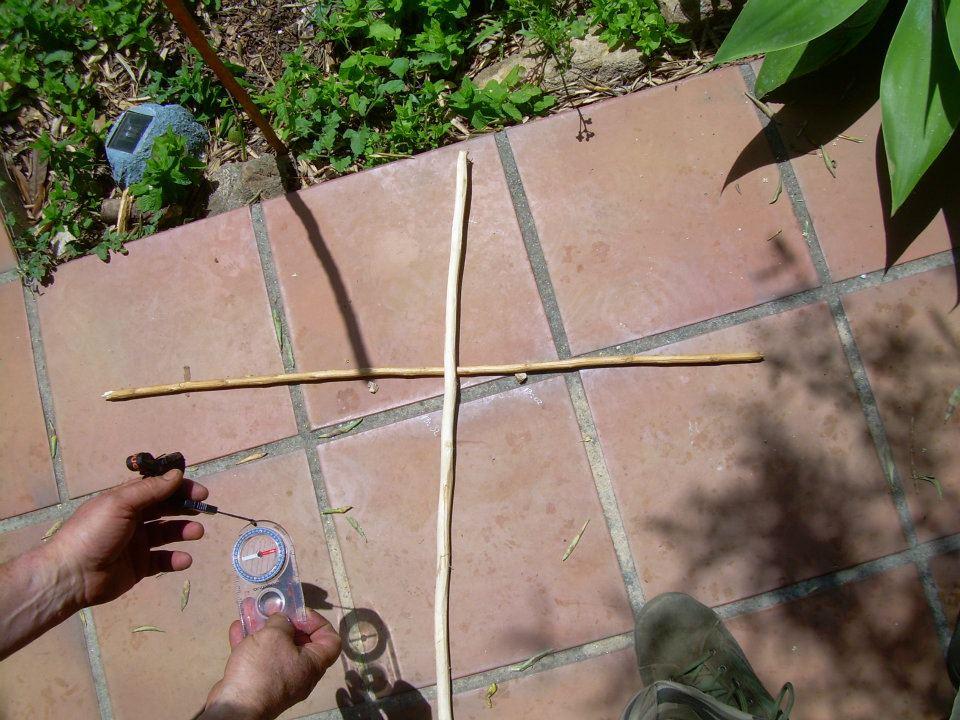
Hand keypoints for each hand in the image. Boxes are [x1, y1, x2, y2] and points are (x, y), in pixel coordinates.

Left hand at [48, 468, 208, 607]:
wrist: (71, 575)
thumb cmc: (94, 532)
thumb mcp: (120, 504)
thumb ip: (150, 489)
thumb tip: (177, 474)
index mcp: (125, 501)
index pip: (157, 489)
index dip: (179, 488)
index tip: (200, 492)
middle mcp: (133, 519)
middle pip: (166, 509)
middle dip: (186, 507)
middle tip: (204, 510)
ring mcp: (137, 544)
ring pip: (167, 533)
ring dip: (184, 531)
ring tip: (197, 533)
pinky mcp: (139, 567)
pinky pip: (163, 560)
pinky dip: (176, 559)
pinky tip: (184, 560)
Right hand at [201, 611, 341, 719]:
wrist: (236, 707)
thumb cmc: (262, 669)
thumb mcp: (275, 635)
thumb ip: (282, 621)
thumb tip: (282, 621)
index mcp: (313, 663)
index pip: (330, 640)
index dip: (318, 622)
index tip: (299, 613)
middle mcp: (300, 673)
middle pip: (300, 642)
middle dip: (285, 622)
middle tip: (272, 610)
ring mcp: (279, 680)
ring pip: (275, 648)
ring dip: (263, 629)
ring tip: (251, 612)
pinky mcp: (258, 683)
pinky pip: (258, 658)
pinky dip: (250, 642)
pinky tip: (237, 628)